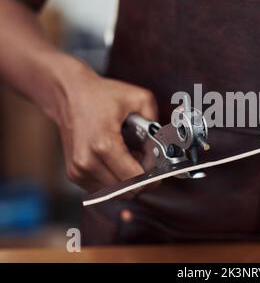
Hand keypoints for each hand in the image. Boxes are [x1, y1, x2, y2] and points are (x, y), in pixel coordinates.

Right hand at [52, 61, 157, 191]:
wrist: (68, 94)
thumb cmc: (100, 95)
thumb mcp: (138, 98)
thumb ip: (156, 121)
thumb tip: (164, 143)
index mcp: (103, 144)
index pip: (135, 179)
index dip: (153, 177)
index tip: (160, 170)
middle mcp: (87, 162)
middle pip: (127, 191)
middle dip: (144, 181)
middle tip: (150, 164)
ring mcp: (78, 170)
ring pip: (116, 193)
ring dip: (130, 182)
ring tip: (135, 160)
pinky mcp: (74, 174)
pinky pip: (104, 189)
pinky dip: (117, 180)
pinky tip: (120, 162)